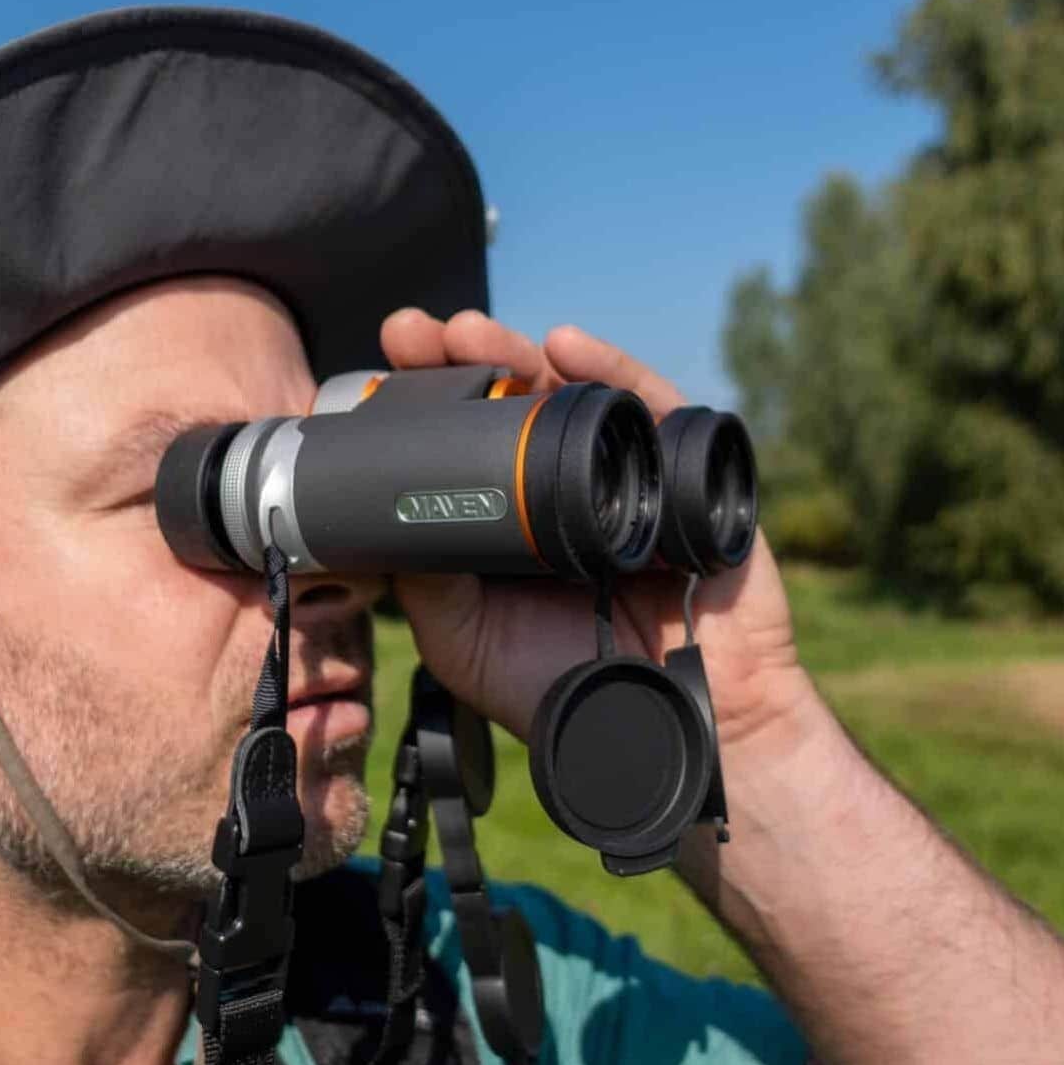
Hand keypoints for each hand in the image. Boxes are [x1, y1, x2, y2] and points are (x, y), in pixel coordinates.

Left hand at [379, 308, 817, 754]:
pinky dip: (611, 369)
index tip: (378, 374)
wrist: (670, 731)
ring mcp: (623, 479)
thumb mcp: (466, 643)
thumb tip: (383, 513)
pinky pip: (652, 409)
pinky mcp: (685, 475)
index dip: (423, 406)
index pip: (461, 444)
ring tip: (468, 333)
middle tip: (412, 335)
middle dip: (458, 361)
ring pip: (569, 394)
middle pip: (509, 405)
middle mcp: (560, 490)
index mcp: (506, 522)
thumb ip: (427, 582)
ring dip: (516, 352)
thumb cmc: (567, 692)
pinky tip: (566, 345)